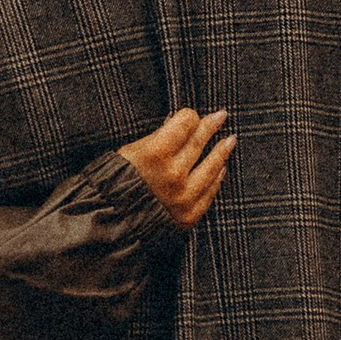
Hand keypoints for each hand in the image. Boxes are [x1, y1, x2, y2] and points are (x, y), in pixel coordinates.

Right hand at [119, 106, 235, 228]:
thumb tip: (178, 125)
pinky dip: (216, 179)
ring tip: (230, 140)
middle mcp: (172, 174)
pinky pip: (209, 193)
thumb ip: (156, 139)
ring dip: (222, 151)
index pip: (185, 123)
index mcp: (154, 154)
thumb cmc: (113, 184)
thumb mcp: (128, 152)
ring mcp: (183, 196)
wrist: (110, 223)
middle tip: (221, 116)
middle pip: (199, 142)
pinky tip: (221, 169)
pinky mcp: (188, 215)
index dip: (189, 116)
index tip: (191, 116)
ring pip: (211, 167)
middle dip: (211, 126)